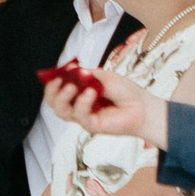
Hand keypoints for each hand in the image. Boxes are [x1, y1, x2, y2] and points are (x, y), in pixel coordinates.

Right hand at [40, 59, 162, 147]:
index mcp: (80, 91)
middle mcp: (78, 104)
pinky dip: (83, 102)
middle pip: (54, 102)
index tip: (56, 73)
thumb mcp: (105, 77)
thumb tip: (71, 70)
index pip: (58, 88)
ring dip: (62, 98)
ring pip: (61, 112)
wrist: (142, 106)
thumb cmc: (126, 92)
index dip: (53, 81)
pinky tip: (91, 93)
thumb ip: (87, 75)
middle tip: (58, 81)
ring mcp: (84, 115)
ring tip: (71, 87)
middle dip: (52, 91)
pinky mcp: (91, 125)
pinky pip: (80, 115)